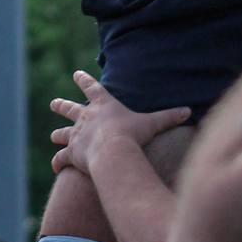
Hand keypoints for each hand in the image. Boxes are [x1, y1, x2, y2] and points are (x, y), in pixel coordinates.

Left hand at [50, 70, 190, 177]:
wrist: (113, 151)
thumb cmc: (133, 134)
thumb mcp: (152, 123)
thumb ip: (168, 118)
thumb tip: (188, 112)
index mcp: (102, 105)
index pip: (91, 87)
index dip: (83, 80)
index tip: (75, 74)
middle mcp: (85, 117)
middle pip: (69, 108)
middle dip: (61, 105)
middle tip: (54, 103)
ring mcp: (76, 134)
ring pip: (62, 133)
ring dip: (58, 135)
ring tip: (53, 136)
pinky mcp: (71, 152)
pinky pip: (60, 158)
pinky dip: (58, 162)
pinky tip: (55, 168)